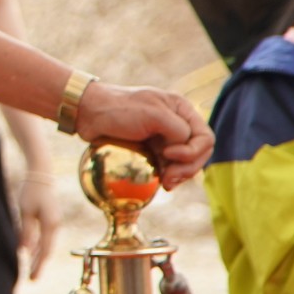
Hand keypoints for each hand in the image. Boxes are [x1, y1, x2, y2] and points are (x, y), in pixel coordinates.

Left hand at [17, 166, 59, 280]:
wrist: (41, 175)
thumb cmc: (31, 191)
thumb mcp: (25, 211)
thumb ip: (25, 231)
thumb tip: (24, 250)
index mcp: (50, 225)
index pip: (44, 251)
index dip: (38, 266)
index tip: (32, 278)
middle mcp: (55, 225)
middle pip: (47, 250)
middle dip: (39, 265)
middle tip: (31, 279)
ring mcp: (54, 222)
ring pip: (46, 244)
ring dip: (38, 257)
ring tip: (30, 269)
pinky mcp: (50, 219)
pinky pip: (45, 237)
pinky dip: (38, 246)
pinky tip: (30, 253)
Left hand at [70, 82, 213, 187]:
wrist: (88, 113)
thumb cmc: (119, 109)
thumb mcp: (154, 114)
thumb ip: (178, 131)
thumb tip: (184, 152)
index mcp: (182, 110)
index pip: (205, 138)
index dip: (192, 151)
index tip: (167, 152)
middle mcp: (177, 123)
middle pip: (199, 154)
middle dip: (188, 168)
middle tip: (168, 178)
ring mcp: (164, 138)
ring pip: (185, 163)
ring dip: (179, 175)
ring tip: (165, 183)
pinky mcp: (152, 150)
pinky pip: (169, 167)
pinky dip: (168, 176)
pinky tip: (161, 183)